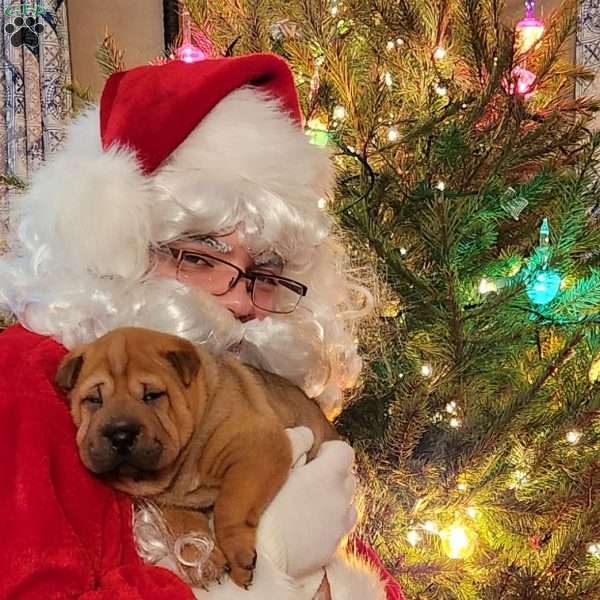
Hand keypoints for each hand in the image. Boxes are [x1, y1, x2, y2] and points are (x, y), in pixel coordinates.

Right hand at [256, 426, 357, 578]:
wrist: (258, 559)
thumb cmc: (262, 508)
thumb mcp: (275, 464)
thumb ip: (295, 443)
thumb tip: (306, 435)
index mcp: (328, 475)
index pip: (345, 451)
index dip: (329, 452)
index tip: (312, 458)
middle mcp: (340, 499)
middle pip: (348, 476)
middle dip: (331, 475)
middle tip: (306, 481)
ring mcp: (339, 526)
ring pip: (346, 503)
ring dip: (333, 500)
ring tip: (306, 505)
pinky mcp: (332, 548)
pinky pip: (337, 528)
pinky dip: (327, 523)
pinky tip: (304, 527)